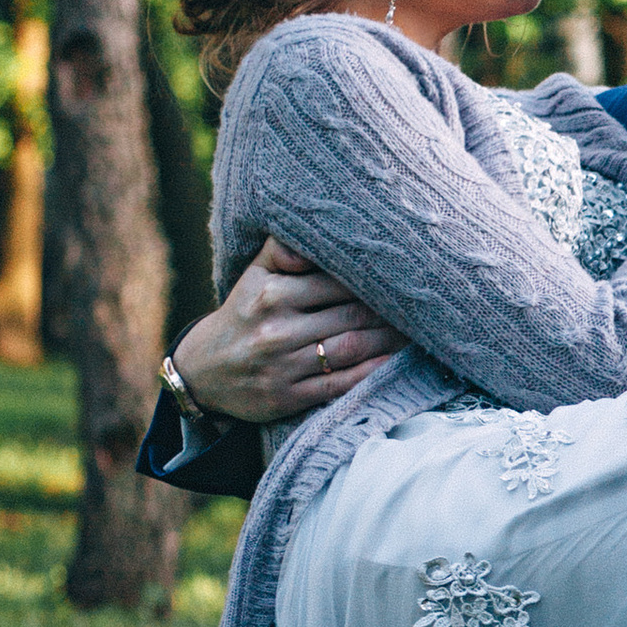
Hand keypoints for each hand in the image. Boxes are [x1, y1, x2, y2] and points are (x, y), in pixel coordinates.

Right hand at [169, 239, 402, 424]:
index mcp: (270, 294)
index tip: (404, 274)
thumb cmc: (242, 315)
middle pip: (351, 315)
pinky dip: (373, 372)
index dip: (373, 279)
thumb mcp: (253, 276)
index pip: (336, 281)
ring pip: (352, 348)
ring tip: (419, 329)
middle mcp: (276, 330)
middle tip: (424, 303)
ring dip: (390, 339)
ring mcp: (283, 367)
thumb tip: (317, 229)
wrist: (202, 371)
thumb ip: (284, 250)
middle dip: (391, 310)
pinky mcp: (289, 397)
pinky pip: (341, 383)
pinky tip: (396, 361)